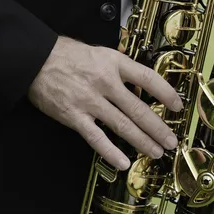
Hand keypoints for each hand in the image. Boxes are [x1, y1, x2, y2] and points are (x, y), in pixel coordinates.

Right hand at [28, 36, 182, 170]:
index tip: (177, 105)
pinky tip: (124, 161)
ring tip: (155, 152)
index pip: (147, 78)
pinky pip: (96, 138)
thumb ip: (119, 67)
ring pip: (122, 125)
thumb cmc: (66, 54)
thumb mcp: (99, 52)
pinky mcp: (74, 116)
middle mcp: (105, 82)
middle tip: (170, 140)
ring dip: (142, 141)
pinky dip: (111, 152)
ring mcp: (90, 101)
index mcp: (113, 62)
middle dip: (158, 127)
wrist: (36, 59)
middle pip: (138, 108)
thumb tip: (139, 84)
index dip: (166, 93)